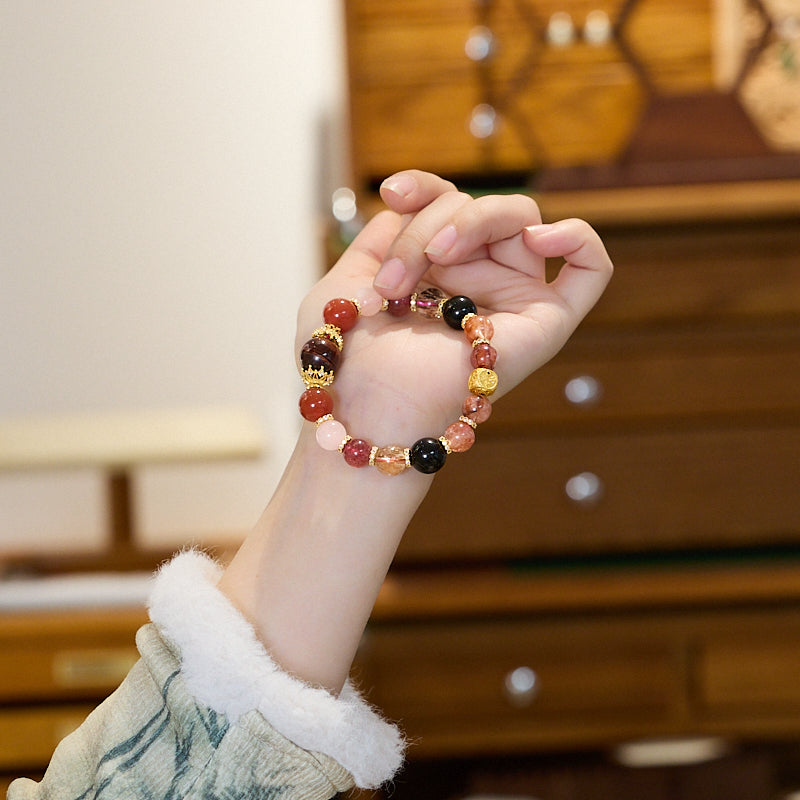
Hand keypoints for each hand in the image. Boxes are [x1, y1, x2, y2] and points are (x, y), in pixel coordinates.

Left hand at [297, 170, 612, 447]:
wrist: (368, 408)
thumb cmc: (350, 359)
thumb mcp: (350, 279)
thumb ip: (383, 234)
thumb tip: (411, 205)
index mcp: (435, 273)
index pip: (447, 204)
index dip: (423, 187)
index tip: (391, 194)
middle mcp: (476, 282)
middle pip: (474, 208)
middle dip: (426, 228)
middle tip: (394, 278)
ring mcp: (511, 299)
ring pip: (516, 218)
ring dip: (468, 223)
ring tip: (434, 262)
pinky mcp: (546, 322)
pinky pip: (590, 269)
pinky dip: (576, 238)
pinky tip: (537, 240)